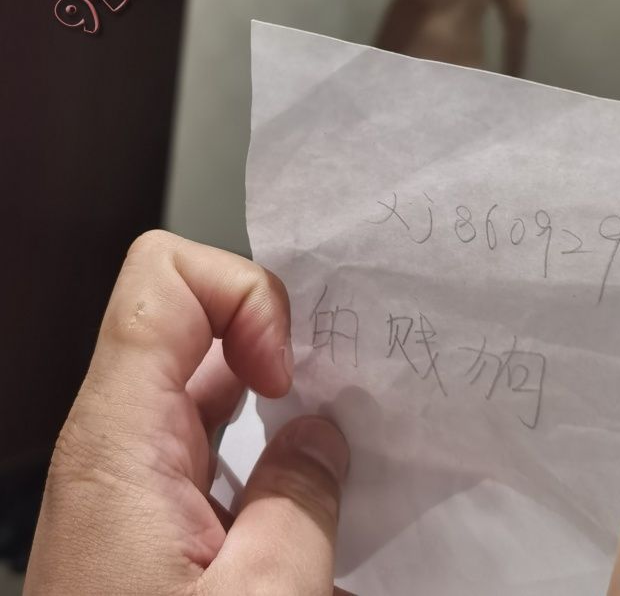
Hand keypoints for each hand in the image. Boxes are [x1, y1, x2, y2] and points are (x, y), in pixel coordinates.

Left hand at [25, 231, 350, 595]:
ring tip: (332, 422)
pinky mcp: (154, 505)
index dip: (242, 294)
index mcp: (121, 437)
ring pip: (208, 368)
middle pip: (192, 311)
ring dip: (275, 383)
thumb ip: (300, 500)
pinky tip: (306, 474)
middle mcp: (119, 437)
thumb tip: (320, 436)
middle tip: (330, 381)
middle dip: (271, 330)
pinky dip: (265, 431)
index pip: (165, 281)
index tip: (287, 371)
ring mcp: (136, 468)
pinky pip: (213, 427)